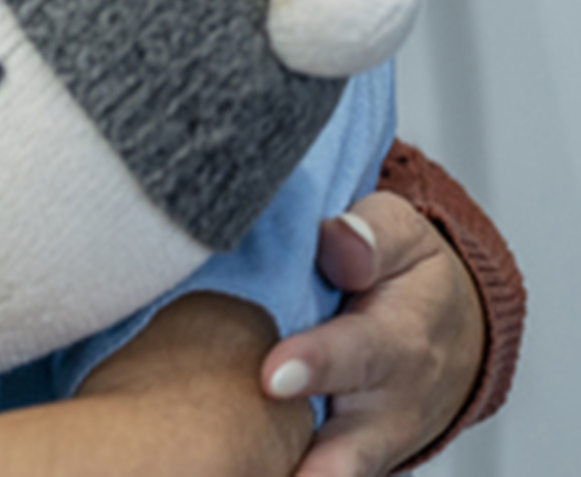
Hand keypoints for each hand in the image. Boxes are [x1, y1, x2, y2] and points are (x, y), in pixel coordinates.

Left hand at [263, 194, 484, 476]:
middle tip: (252, 461)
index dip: (317, 365)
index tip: (272, 377)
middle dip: (316, 463)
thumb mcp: (402, 238)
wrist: (451, 337)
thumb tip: (338, 239)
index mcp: (400, 340)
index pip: (357, 354)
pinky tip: (236, 472)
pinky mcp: (346, 462)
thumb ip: (372, 236)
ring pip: (338, 474)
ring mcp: (368, 444)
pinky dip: (283, 474)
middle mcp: (388, 407)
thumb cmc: (410, 279)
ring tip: (241, 476)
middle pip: (352, 445)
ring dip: (297, 476)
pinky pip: (316, 475)